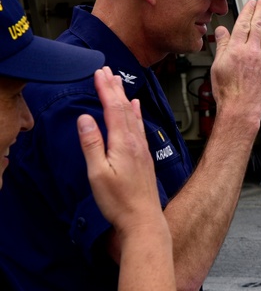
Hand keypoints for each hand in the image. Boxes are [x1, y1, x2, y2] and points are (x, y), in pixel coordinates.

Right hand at [77, 67, 162, 232]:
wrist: (143, 220)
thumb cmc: (118, 201)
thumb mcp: (97, 173)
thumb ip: (91, 144)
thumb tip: (84, 118)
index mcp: (122, 143)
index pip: (113, 109)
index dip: (106, 89)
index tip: (99, 72)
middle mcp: (135, 142)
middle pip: (124, 108)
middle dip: (114, 88)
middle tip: (107, 70)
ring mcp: (142, 149)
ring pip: (133, 116)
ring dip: (124, 97)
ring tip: (119, 82)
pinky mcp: (144, 157)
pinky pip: (139, 127)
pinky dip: (136, 113)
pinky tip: (137, 108)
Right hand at [211, 0, 260, 123]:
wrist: (241, 110)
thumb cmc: (227, 92)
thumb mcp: (217, 66)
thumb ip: (222, 46)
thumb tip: (221, 30)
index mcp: (235, 50)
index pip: (243, 24)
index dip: (249, 11)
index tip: (253, 1)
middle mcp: (251, 53)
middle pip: (258, 25)